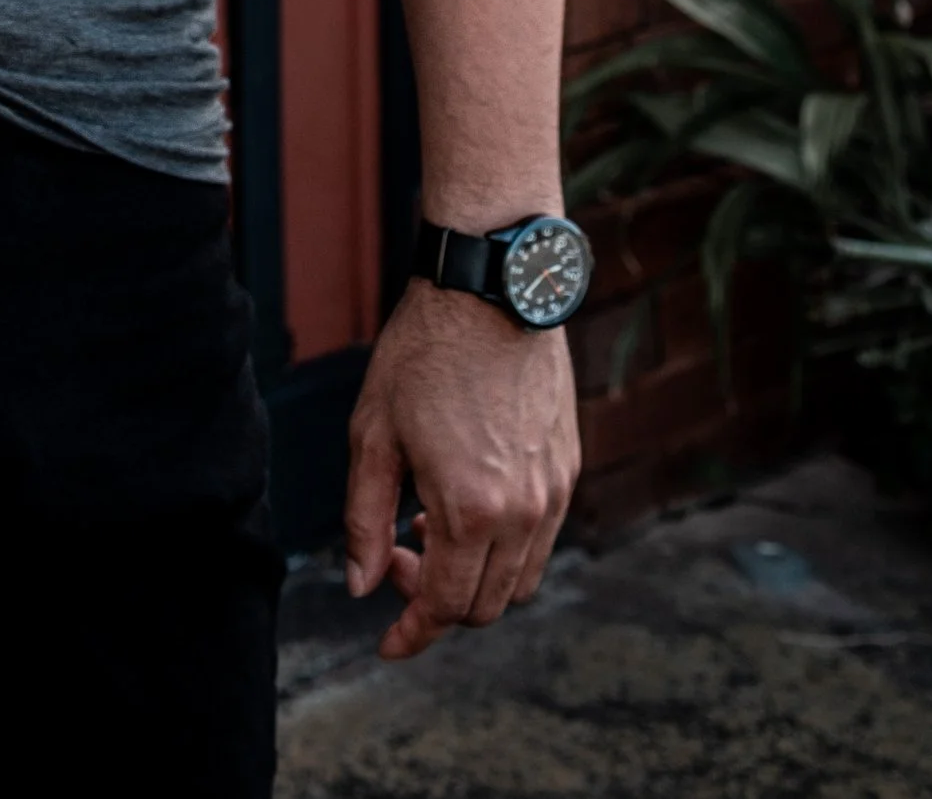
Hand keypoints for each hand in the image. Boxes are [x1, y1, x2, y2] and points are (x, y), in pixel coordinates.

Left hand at [342, 279, 578, 657]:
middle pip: (485, 606)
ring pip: (518, 581)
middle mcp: (523, 513)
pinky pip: (541, 540)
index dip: (412, 634)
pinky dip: (503, 548)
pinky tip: (464, 506)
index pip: (444, 606)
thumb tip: (362, 586)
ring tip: (425, 528)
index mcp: (469, 509)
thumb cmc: (422, 352)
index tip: (387, 644)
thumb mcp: (373, 433)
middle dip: (435, 602)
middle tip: (395, 557)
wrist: (490, 288)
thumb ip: (365, 519)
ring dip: (472, 578)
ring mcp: (554, 493)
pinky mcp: (569, 468)